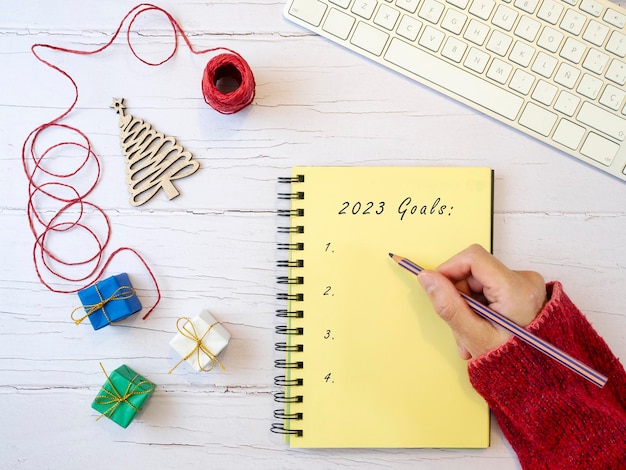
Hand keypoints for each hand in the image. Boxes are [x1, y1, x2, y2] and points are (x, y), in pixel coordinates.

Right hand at [417, 244, 545, 359]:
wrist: (538, 380)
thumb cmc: (512, 363)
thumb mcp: (473, 335)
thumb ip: (448, 305)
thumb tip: (427, 278)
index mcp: (516, 290)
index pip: (473, 258)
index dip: (449, 268)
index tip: (436, 286)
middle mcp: (526, 281)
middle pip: (475, 271)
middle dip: (459, 296)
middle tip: (458, 326)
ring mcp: (527, 285)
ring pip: (480, 282)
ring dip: (468, 305)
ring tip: (470, 335)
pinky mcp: (524, 290)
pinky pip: (491, 289)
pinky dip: (480, 307)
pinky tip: (481, 328)